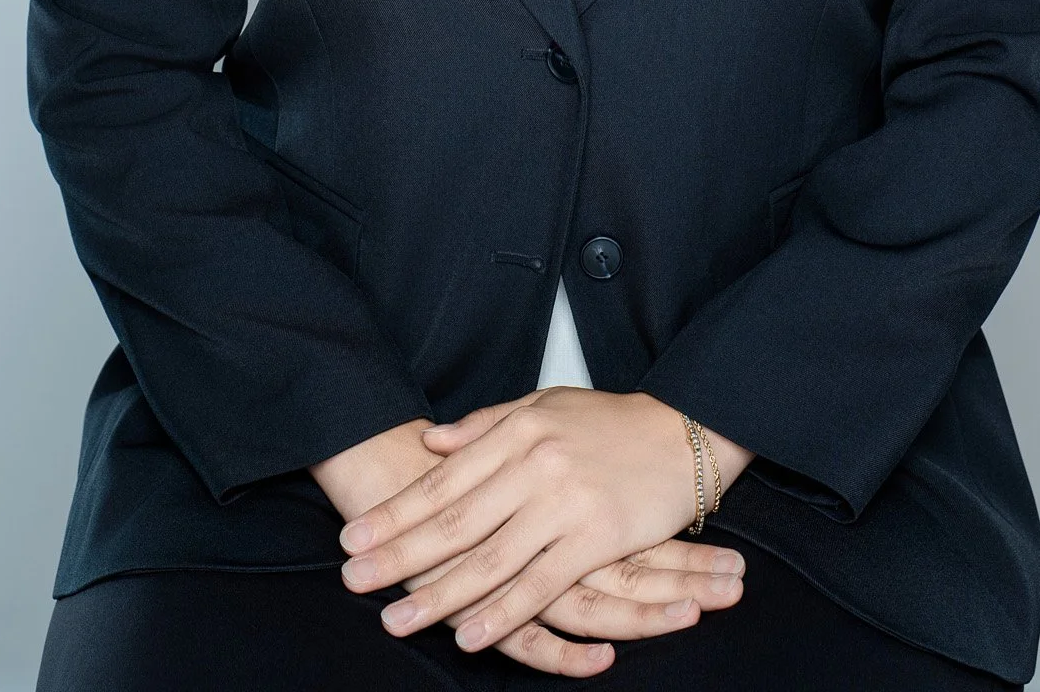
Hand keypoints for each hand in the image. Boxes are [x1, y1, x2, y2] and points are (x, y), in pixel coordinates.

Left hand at [337, 387, 751, 661]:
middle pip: (455, 520)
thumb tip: (431, 440)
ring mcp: (565, 503)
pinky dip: (502, 613)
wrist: (686, 429)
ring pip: (489, 558)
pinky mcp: (597, 537)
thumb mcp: (546, 406)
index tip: (355, 534)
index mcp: (518, 431)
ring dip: (438, 595)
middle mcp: (534, 465)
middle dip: (399, 554)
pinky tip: (469, 633)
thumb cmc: (613, 421)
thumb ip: (486, 425)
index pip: (444, 478)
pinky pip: (540, 583)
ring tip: (396, 619)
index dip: (397, 511)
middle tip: (353, 579)